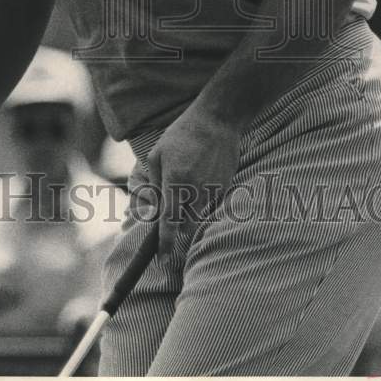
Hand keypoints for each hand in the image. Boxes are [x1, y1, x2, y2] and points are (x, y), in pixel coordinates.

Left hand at [147, 107, 240, 263]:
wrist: (217, 120)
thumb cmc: (181, 135)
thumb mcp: (158, 155)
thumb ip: (155, 185)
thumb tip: (155, 211)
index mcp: (176, 182)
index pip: (169, 222)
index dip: (165, 244)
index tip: (163, 260)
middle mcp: (196, 190)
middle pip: (187, 226)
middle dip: (179, 227)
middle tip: (172, 213)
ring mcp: (213, 190)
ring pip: (199, 215)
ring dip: (190, 210)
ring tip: (188, 181)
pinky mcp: (225, 187)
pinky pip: (209, 202)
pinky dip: (202, 197)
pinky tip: (200, 173)